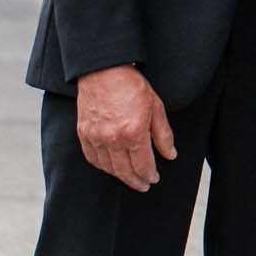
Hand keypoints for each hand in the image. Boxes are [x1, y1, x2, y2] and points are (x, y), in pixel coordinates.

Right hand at [76, 65, 175, 191]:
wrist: (103, 70)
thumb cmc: (132, 86)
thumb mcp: (156, 108)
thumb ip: (163, 135)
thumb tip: (171, 155)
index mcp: (133, 132)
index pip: (143, 165)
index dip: (150, 175)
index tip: (154, 178)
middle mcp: (113, 139)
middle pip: (125, 172)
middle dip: (136, 181)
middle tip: (143, 185)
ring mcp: (96, 137)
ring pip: (108, 168)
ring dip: (120, 176)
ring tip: (129, 177)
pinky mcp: (84, 133)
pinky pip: (92, 158)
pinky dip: (102, 166)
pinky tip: (110, 167)